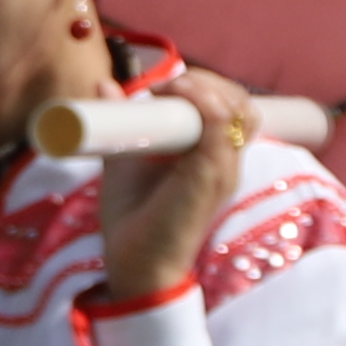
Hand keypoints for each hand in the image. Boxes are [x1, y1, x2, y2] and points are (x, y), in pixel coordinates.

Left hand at [88, 74, 261, 305]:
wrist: (134, 263)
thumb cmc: (134, 217)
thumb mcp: (127, 158)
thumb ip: (121, 121)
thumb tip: (105, 84)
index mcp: (212, 156)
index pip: (233, 107)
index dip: (207, 86)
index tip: (165, 87)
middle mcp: (225, 161)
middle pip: (240, 102)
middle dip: (207, 82)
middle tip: (165, 87)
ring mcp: (222, 169)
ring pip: (238, 108)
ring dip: (204, 88)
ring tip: (168, 91)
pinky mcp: (211, 176)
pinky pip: (219, 125)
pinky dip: (200, 101)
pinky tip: (173, 94)